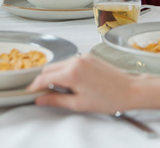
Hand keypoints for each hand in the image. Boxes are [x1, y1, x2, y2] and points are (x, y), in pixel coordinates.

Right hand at [27, 54, 159, 113]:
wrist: (130, 89)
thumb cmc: (109, 98)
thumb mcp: (79, 104)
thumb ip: (56, 100)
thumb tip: (40, 99)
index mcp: (72, 72)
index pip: (44, 77)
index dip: (34, 87)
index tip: (30, 93)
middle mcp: (76, 60)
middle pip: (49, 68)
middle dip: (43, 80)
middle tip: (43, 94)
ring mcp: (83, 57)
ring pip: (59, 64)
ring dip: (54, 75)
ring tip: (60, 90)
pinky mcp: (88, 56)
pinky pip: (70, 62)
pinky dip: (65, 71)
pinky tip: (71, 83)